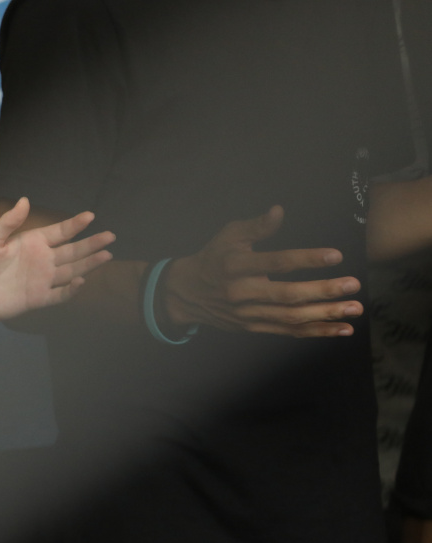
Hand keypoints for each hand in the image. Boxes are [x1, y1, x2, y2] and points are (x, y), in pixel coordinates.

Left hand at [0, 198, 113, 326]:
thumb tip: (25, 200)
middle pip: (71, 251)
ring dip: (89, 264)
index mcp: (31, 243)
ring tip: (107, 255)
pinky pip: (59, 294)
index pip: (58, 232)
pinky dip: (71, 290)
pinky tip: (82, 281)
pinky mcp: (37, 299)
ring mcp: (41, 280)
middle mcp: (41, 260)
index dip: (74, 224)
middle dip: (91, 243)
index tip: (90, 216)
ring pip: (71, 270)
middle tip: (110, 235)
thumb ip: (7, 223)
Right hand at [162, 206, 361, 337]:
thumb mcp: (228, 236)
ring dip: (326, 314)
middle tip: (353, 284)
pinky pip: (289, 331)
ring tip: (355, 308)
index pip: (275, 262)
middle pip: (287, 295)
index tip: (335, 255)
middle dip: (323, 291)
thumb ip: (256, 226)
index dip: (306, 259)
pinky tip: (342, 329)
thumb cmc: (214, 257)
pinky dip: (317, 332)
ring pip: (292, 317)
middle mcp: (241, 292)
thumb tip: (279, 211)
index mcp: (235, 266)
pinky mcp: (253, 327)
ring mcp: (247, 313)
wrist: (187, 293)